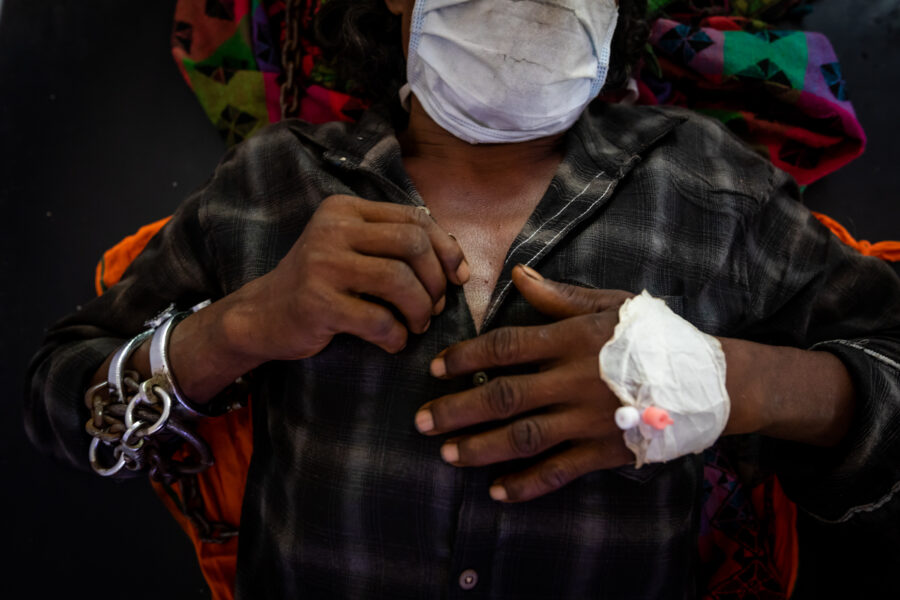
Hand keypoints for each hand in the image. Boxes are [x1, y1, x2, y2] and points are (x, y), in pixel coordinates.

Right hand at [230, 194, 468, 360]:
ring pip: (399, 280)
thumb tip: (455, 260)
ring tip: (417, 325)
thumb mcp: (351, 250)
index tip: (458, 277)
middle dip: (435, 281)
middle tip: (434, 307)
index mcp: (345, 210)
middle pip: (412, 244)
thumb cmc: (319, 284)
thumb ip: (394, 245)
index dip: (446, 249)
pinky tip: (393, 342)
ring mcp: (322, 265)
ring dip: (420, 309)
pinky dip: (396, 336)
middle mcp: (332, 230)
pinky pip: (378, 319)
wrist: (263, 315)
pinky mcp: (317, 303)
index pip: (414, 218)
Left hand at [414, 265, 634, 501]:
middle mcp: (572, 380)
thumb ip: (559, 296)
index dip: (467, 357)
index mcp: (571, 340)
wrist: (706, 380)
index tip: (437, 369)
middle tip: (422, 421)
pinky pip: (557, 472)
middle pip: (503, 396)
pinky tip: (496, 492)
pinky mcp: (603, 451)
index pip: (506, 346)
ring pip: (522, 436)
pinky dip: (525, 484)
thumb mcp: (609, 305)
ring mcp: (586, 420)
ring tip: (447, 455)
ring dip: (480, 447)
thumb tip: (516, 274)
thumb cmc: (652, 337)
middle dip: (457, 409)